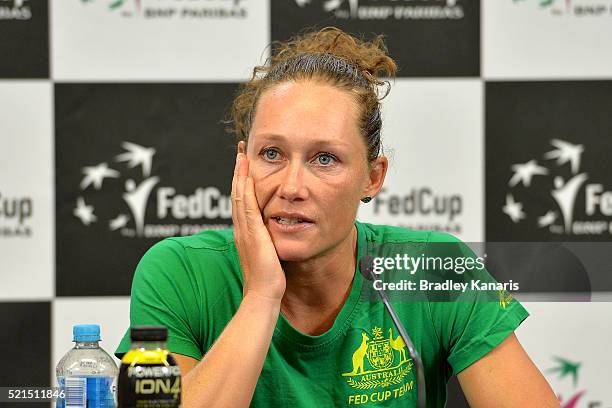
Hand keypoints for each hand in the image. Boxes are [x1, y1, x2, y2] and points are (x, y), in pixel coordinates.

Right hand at [231, 141, 285, 302]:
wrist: (263, 294)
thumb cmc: (268, 279)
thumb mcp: (268, 253)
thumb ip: (269, 241)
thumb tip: (275, 234)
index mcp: (245, 232)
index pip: (242, 200)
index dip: (242, 181)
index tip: (245, 164)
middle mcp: (241, 228)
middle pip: (237, 193)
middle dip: (239, 171)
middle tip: (241, 151)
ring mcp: (244, 230)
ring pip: (239, 195)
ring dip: (240, 174)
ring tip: (242, 155)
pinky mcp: (251, 233)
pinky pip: (246, 205)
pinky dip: (245, 189)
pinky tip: (247, 175)